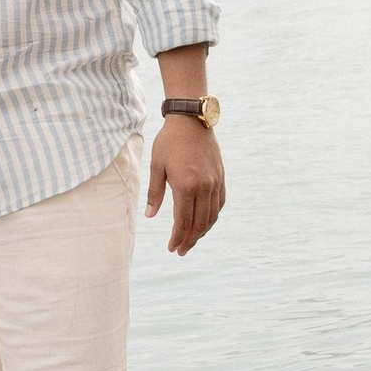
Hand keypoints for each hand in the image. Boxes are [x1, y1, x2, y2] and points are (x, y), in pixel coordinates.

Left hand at [144, 116, 224, 257]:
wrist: (192, 120)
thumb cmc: (169, 142)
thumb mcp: (156, 166)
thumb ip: (155, 193)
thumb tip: (150, 216)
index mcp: (185, 185)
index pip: (183, 221)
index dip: (178, 237)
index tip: (172, 248)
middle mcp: (203, 187)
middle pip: (199, 223)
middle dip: (190, 240)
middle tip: (181, 251)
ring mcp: (215, 182)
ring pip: (212, 216)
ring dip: (202, 231)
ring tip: (192, 240)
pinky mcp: (221, 177)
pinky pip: (219, 203)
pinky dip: (212, 216)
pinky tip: (204, 222)